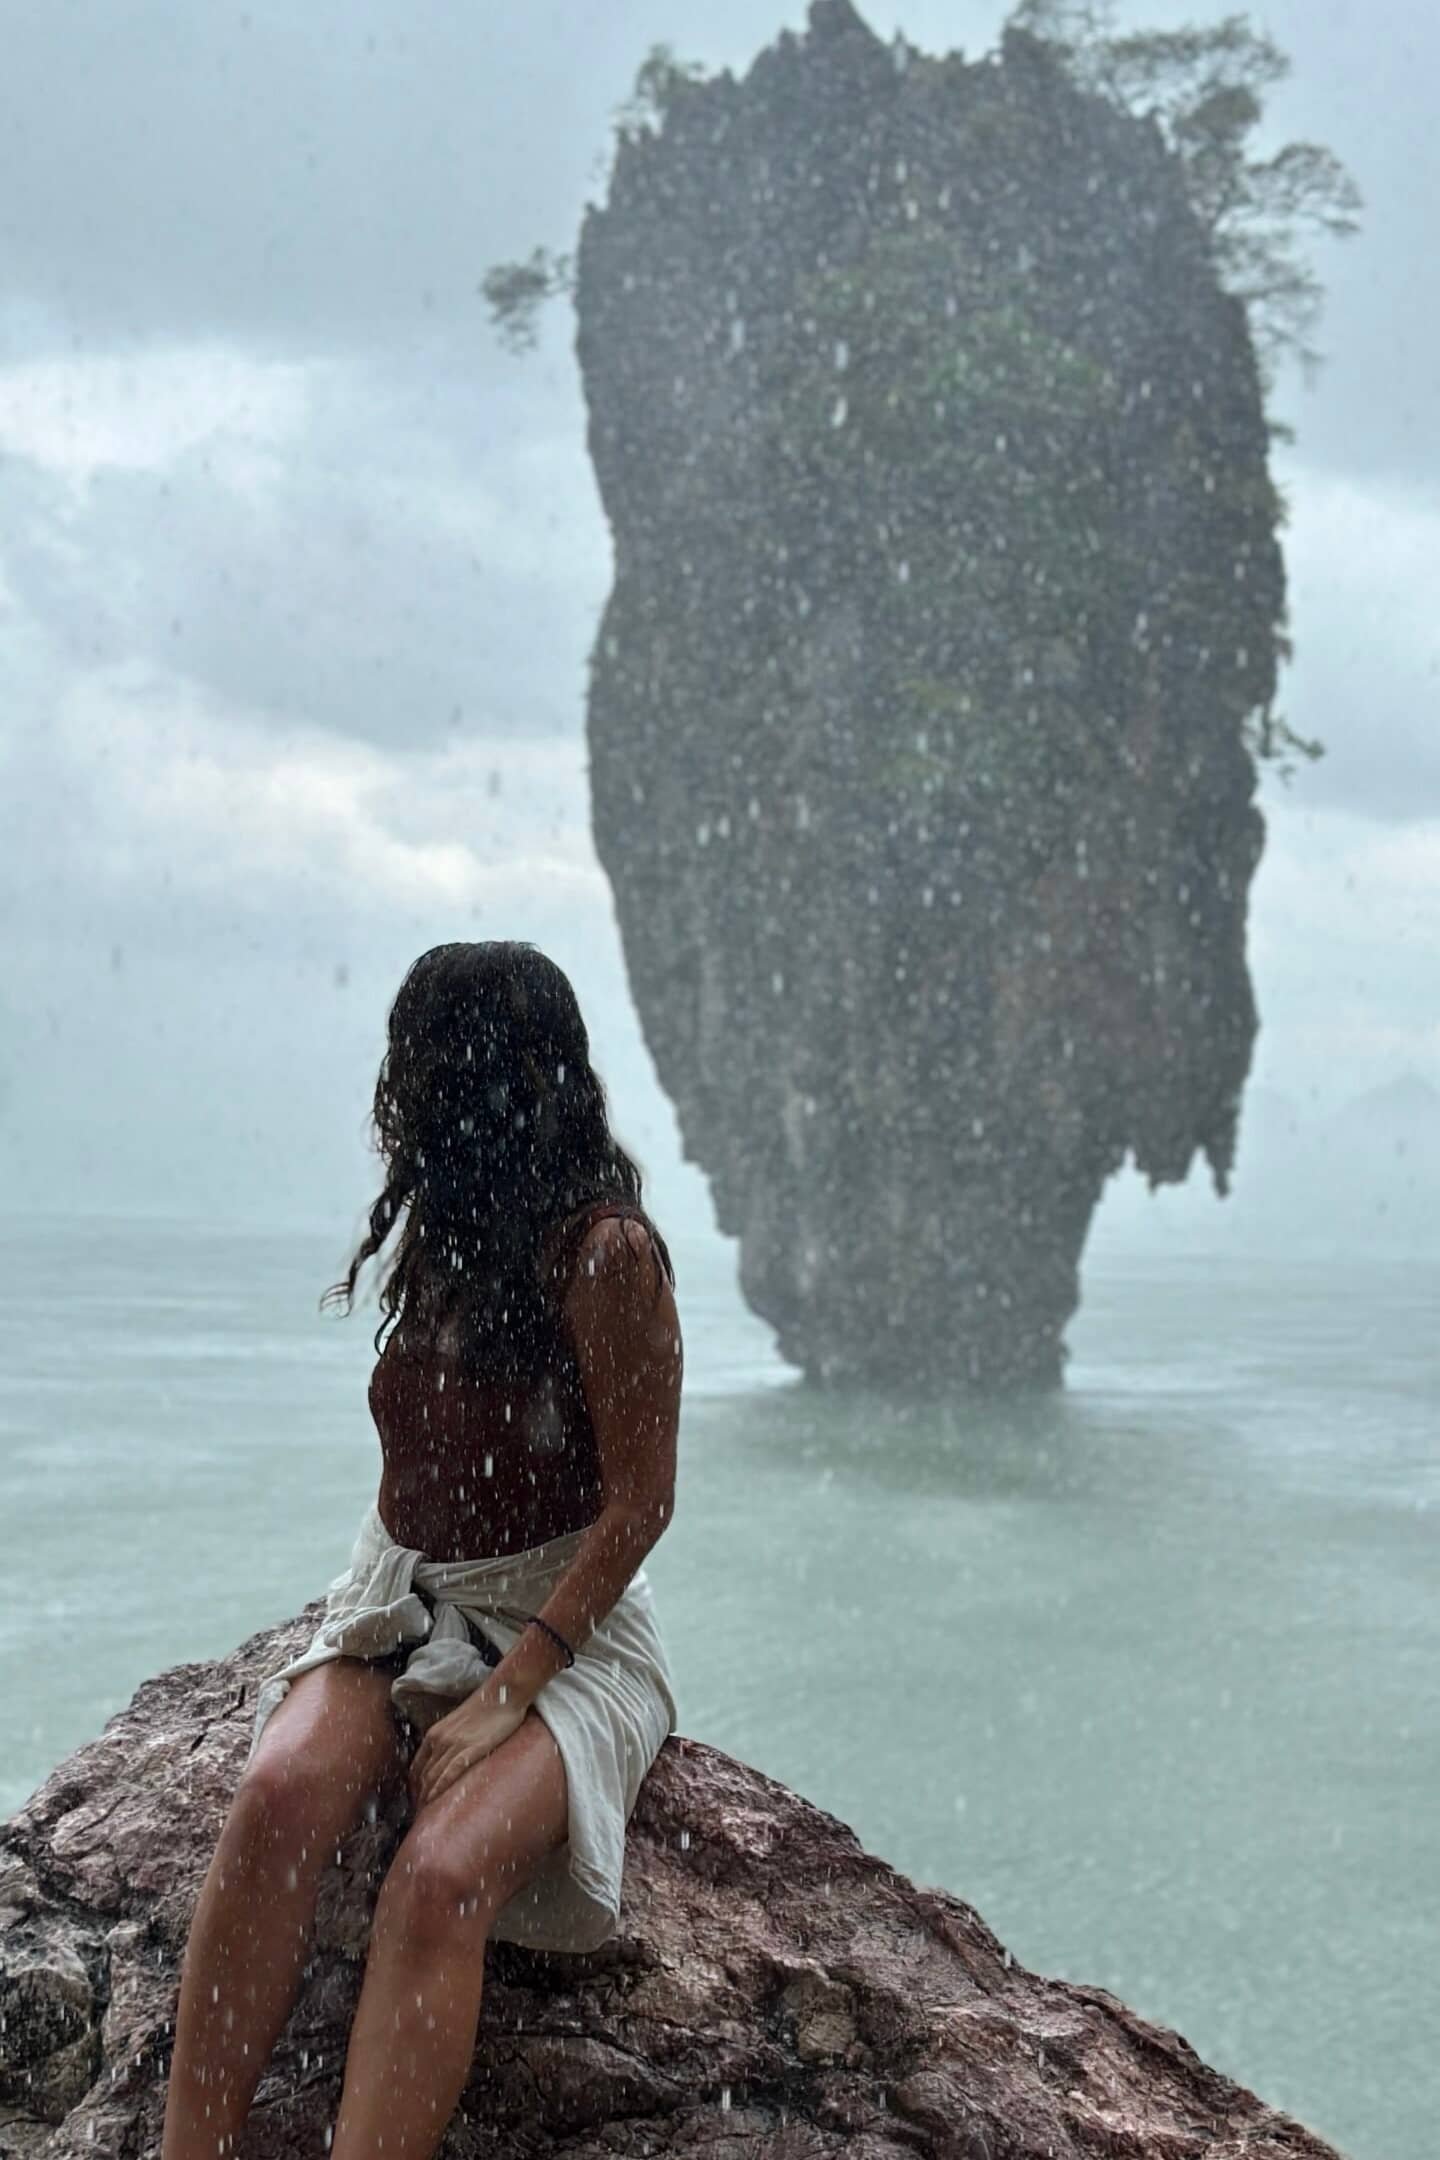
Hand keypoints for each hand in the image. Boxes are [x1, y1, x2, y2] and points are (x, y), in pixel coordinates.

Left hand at [408, 1683, 529, 1810]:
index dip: (414, 1787)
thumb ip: (449, 1741)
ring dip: (427, 1796)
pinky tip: (436, 1799)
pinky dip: (440, 1787)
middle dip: (419, 1796)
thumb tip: (448, 1760)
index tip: (417, 1801)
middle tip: (420, 1815)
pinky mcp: (470, 1748)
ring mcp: (454, 1744)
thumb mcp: (458, 1725)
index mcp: (435, 1734)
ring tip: (426, 1814)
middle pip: (423, 1775)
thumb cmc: (485, 1708)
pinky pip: (450, 1771)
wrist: (501, 1694)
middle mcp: (439, 1739)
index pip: (417, 1767)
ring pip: (433, 1776)